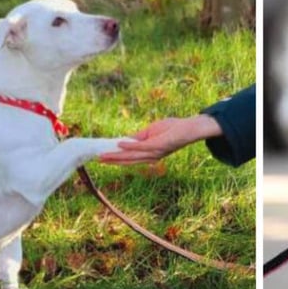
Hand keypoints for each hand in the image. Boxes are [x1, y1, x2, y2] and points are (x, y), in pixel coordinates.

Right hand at [98, 114, 221, 164]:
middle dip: (112, 160)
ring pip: (132, 156)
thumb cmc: (172, 129)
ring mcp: (155, 152)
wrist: (189, 128)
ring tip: (103, 155)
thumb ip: (137, 138)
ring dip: (117, 156)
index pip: (129, 158)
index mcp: (149, 154)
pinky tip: (119, 145)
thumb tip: (122, 141)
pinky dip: (130, 146)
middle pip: (128, 160)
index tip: (102, 157)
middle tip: (98, 159)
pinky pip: (141, 147)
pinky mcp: (158, 145)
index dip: (115, 158)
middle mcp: (151, 156)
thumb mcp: (151, 132)